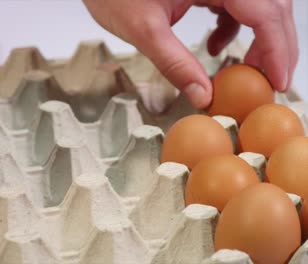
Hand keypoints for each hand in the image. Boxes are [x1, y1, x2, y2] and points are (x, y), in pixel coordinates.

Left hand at [83, 0, 297, 108]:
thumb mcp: (144, 30)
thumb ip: (175, 64)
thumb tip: (204, 97)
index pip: (264, 11)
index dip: (277, 49)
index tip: (278, 82)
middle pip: (271, 7)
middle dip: (275, 46)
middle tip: (270, 82)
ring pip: (258, 5)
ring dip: (258, 38)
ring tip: (244, 69)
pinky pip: (236, 3)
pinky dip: (235, 27)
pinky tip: (214, 46)